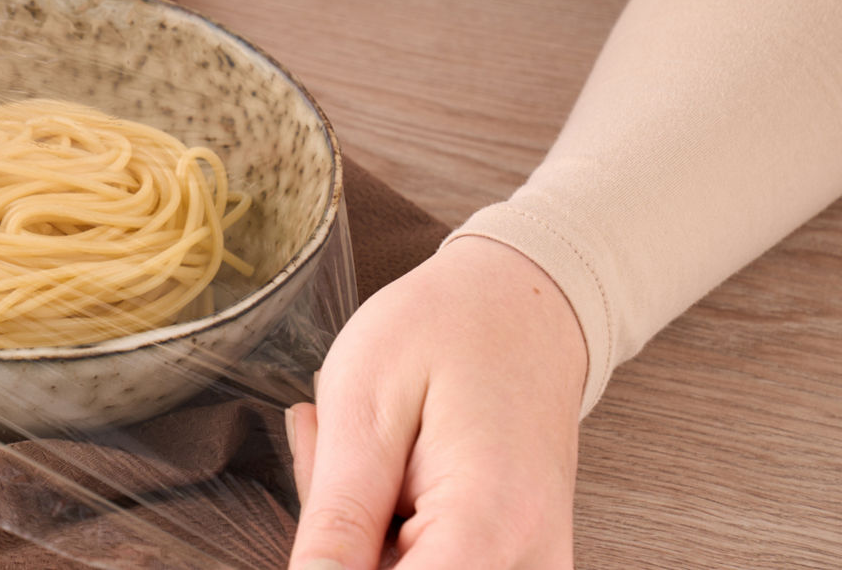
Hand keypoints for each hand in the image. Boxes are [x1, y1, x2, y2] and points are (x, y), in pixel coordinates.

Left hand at [286, 236, 586, 569]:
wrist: (524, 310)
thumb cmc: (449, 331)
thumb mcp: (364, 405)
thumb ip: (336, 515)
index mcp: (488, 527)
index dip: (332, 565)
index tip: (323, 509)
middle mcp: (528, 565)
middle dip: (337, 543)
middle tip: (332, 455)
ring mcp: (530, 569)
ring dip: (360, 538)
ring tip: (367, 454)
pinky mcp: (518, 566)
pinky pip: (428, 566)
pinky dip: (386, 537)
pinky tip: (386, 477)